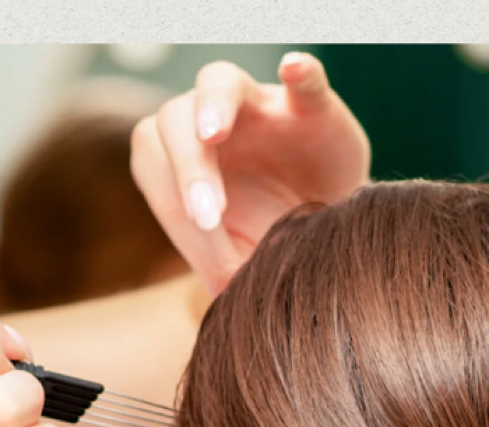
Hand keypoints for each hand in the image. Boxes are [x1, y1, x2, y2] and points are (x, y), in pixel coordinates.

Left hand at [131, 52, 370, 295]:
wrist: (332, 225)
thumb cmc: (278, 238)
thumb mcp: (248, 260)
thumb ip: (224, 270)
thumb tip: (221, 293)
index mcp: (185, 163)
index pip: (155, 165)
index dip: (168, 199)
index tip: (202, 237)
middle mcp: (213, 126)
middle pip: (174, 121)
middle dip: (186, 167)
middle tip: (208, 215)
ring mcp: (260, 109)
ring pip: (218, 83)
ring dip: (212, 106)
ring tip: (212, 134)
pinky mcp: (311, 108)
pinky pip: (304, 80)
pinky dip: (299, 72)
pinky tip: (292, 71)